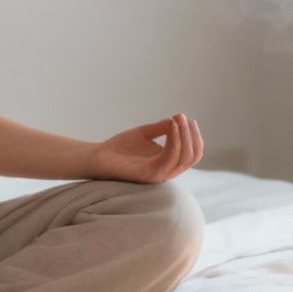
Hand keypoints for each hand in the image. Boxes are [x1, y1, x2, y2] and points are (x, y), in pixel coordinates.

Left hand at [86, 113, 201, 182]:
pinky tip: (170, 127)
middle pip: (192, 156)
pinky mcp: (148, 175)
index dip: (194, 136)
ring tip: (177, 119)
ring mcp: (159, 174)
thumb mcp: (145, 133)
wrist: (98, 156)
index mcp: (168, 163)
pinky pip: (168, 159)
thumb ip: (162, 128)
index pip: (193, 154)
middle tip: (183, 117)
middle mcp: (167, 171)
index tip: (186, 117)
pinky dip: (174, 141)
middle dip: (192, 134)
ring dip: (184, 136)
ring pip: (184, 158)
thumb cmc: (120, 147)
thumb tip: (179, 119)